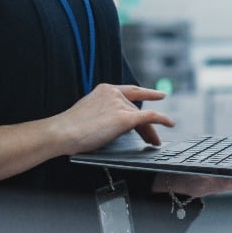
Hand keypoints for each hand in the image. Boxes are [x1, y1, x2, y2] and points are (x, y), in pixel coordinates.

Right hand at [54, 83, 175, 155]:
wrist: (61, 132)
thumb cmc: (69, 128)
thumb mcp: (89, 113)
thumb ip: (103, 112)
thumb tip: (114, 123)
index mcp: (105, 90)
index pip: (131, 91)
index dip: (147, 93)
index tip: (159, 95)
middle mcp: (114, 94)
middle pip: (136, 109)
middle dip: (145, 125)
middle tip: (152, 138)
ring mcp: (119, 104)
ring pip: (141, 117)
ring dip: (149, 131)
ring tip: (155, 142)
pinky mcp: (124, 117)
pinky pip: (149, 117)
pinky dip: (162, 119)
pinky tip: (169, 124)